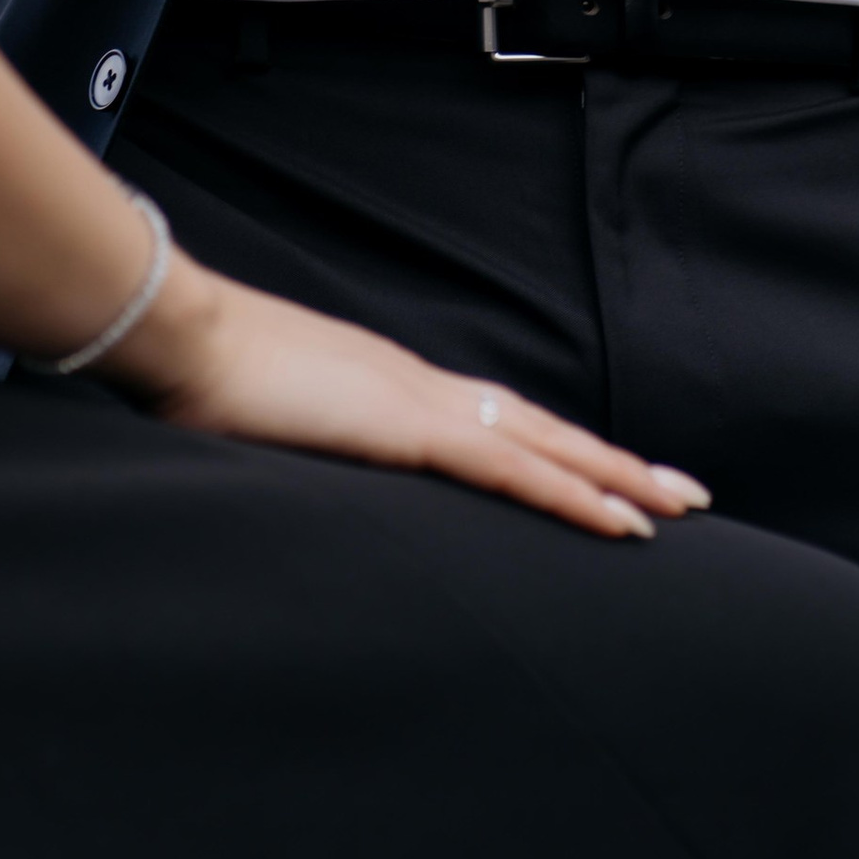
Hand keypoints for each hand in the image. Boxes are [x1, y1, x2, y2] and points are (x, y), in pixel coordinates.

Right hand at [108, 251, 710, 540]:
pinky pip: (511, 471)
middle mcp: (419, 385)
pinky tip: (620, 523)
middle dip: (610, 461)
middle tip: (679, 490)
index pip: (490, 420)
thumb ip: (293, 443)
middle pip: (537, 426)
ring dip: (616, 477)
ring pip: (544, 445)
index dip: (550, 446)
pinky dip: (572, 496)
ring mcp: (419, 403)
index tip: (600, 470)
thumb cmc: (197, 380)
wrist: (178, 336)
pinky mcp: (410, 429)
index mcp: (386, 385)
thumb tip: (289, 468)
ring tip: (678, 506)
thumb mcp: (260, 422)